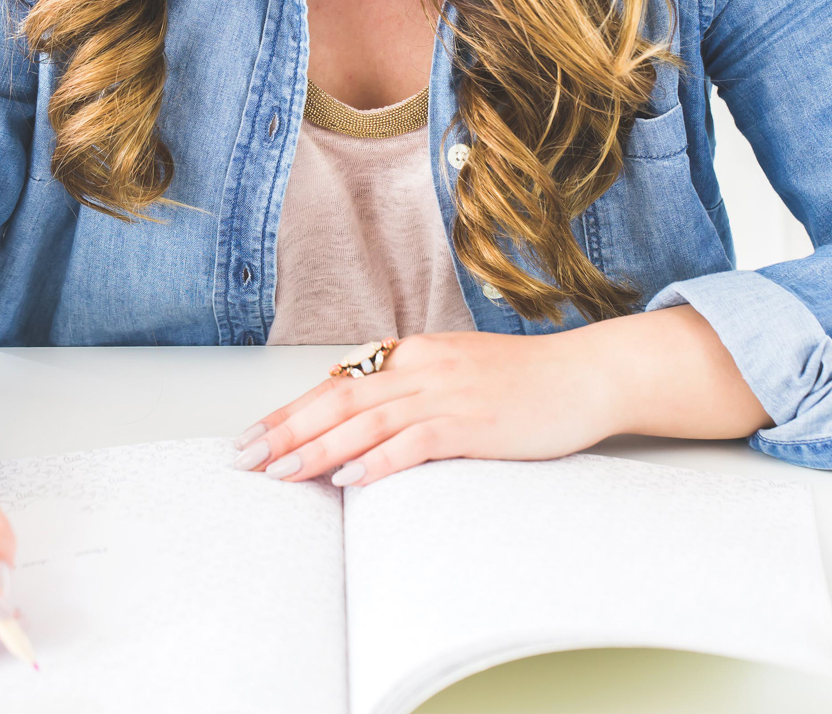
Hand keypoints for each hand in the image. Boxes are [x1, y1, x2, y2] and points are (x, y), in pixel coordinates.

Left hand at [232, 330, 620, 486]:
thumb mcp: (457, 377)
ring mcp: (448, 393)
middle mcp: (422, 368)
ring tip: (281, 473)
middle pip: (338, 400)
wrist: (587, 376)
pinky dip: (379, 459)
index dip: (288, 412)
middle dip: (285, 431)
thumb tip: (358, 428)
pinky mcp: (474, 421)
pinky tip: (350, 477)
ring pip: (367, 422)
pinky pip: (415, 441)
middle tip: (244, 460)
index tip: (250, 438)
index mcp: (414, 354)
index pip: (336, 384)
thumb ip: (411, 393)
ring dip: (317, 448)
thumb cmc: (524, 383)